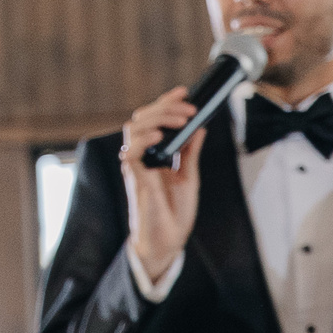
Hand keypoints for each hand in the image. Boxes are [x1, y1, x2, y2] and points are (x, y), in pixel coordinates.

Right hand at [118, 85, 205, 282]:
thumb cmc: (175, 211)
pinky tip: (161, 135)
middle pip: (143, 118)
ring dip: (159, 118)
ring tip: (181, 119)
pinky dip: (145, 139)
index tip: (185, 91)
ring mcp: (136, 164)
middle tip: (189, 108)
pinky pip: (131, 151)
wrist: (169, 240)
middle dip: (166, 107)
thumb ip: (190, 152)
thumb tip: (200, 128)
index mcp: (154, 152)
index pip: (156, 119)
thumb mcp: (189, 176)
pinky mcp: (135, 177)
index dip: (167, 103)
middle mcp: (142, 154)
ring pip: (135, 128)